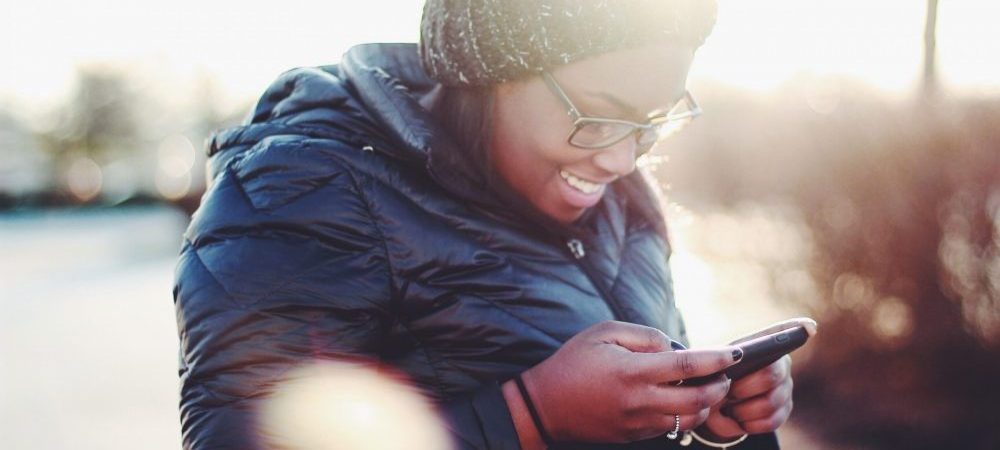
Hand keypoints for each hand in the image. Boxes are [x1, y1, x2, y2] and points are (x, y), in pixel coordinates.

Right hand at [516, 321, 743, 443]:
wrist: (546, 406)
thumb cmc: (574, 362)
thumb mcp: (604, 332)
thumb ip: (644, 336)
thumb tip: (675, 347)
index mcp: (632, 371)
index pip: (688, 365)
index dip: (717, 359)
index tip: (736, 353)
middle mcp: (639, 400)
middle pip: (698, 399)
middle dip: (720, 386)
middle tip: (724, 374)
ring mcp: (639, 422)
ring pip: (690, 419)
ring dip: (706, 404)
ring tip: (706, 387)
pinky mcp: (635, 435)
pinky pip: (671, 427)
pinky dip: (685, 414)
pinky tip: (682, 399)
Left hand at [699, 318, 815, 439]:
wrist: (711, 407)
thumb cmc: (711, 380)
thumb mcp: (709, 368)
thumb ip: (721, 362)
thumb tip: (737, 358)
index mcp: (760, 346)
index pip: (781, 333)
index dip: (797, 328)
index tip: (809, 327)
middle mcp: (780, 363)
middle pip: (771, 374)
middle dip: (745, 388)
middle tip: (727, 392)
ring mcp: (785, 387)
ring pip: (771, 402)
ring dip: (744, 409)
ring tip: (730, 407)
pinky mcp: (784, 410)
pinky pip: (771, 420)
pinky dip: (750, 423)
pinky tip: (740, 418)